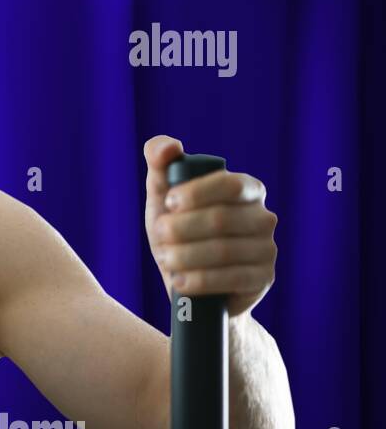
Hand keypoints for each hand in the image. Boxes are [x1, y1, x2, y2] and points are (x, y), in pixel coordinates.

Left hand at [143, 135, 278, 316]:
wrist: (189, 281)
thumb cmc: (178, 231)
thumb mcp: (163, 197)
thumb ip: (161, 165)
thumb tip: (168, 147)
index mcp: (247, 189)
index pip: (230, 184)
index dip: (197, 192)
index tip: (169, 202)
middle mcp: (264, 217)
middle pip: (222, 219)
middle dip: (182, 228)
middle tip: (159, 235)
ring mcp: (267, 249)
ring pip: (224, 250)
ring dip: (185, 255)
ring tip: (166, 259)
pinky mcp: (263, 278)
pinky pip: (232, 278)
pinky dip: (199, 280)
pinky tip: (179, 281)